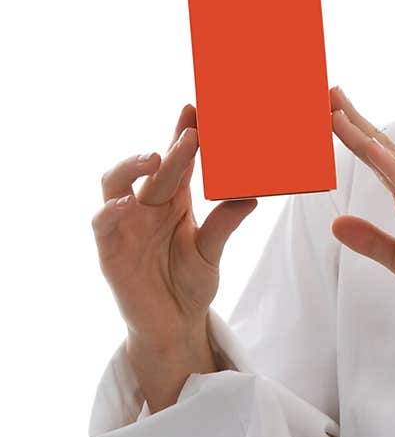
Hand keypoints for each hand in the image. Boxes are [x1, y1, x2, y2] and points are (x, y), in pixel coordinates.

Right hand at [92, 104, 257, 347]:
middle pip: (153, 168)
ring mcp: (124, 224)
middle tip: (192, 131)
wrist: (173, 326)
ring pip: (115, 182)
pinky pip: (103, 222)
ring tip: (155, 157)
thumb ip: (224, 225)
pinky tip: (128, 203)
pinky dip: (111, 209)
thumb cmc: (190, 284)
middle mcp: (146, 206)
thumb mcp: (211, 253)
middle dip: (171, 147)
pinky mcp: (109, 248)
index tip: (196, 110)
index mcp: (174, 201)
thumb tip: (250, 198)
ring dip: (132, 165)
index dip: (182, 135)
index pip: (178, 161)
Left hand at [328, 87, 394, 325]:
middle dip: (352, 118)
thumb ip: (371, 241)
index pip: (378, 158)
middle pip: (380, 147)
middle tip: (325, 89)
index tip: (330, 109)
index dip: (353, 133)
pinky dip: (388, 164)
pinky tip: (367, 146)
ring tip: (333, 109)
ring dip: (361, 133)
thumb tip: (335, 223)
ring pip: (390, 159)